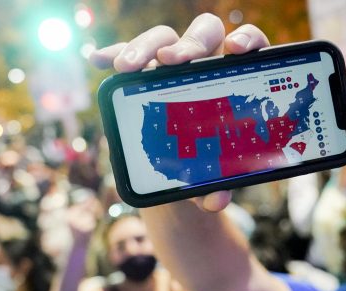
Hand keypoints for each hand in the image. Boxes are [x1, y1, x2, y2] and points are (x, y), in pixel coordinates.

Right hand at [90, 13, 270, 211]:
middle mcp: (204, 63)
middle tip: (174, 61)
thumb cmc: (208, 162)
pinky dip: (114, 54)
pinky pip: (126, 55)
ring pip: (162, 38)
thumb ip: (220, 183)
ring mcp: (170, 64)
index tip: (234, 50)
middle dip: (188, 43)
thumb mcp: (216, 175)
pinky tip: (99, 61)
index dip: (246, 39)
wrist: (180, 169)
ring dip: (144, 47)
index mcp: (233, 79)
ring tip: (126, 68)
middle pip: (202, 34)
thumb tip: (216, 200)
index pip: (246, 45)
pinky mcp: (141, 73)